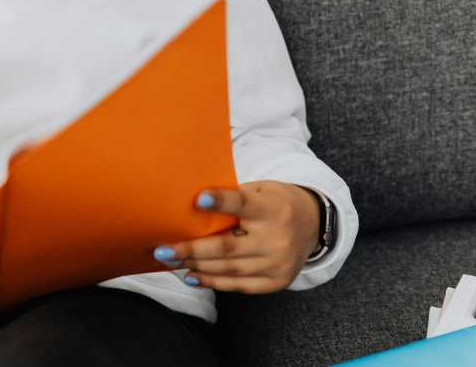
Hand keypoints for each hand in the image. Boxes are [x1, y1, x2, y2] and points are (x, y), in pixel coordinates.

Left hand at [151, 180, 320, 293]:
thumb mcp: (260, 189)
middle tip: (162, 250)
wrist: (313, 224)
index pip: (243, 204)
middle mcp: (277, 238)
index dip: (221, 202)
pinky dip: (212, 282)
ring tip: (170, 262)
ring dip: (196, 267)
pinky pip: (239, 285)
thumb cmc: (274, 201)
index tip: (197, 200)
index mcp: (272, 208)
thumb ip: (233, 196)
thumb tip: (190, 203)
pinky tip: (192, 276)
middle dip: (191, 249)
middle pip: (227, 247)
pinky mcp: (276, 281)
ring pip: (229, 269)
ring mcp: (278, 264)